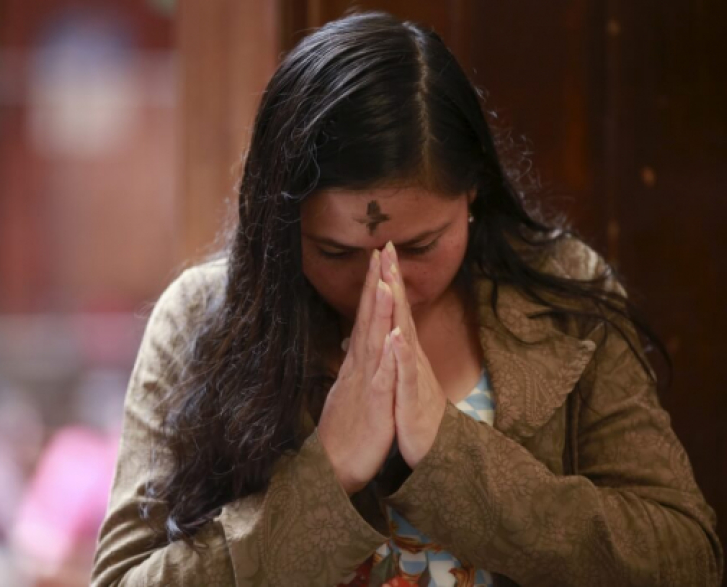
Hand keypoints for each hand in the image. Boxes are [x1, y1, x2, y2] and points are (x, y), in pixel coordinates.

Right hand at [317, 250, 396, 494]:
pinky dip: (387, 360)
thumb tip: (355, 341)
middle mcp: (359, 367)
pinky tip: (393, 340)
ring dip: (379, 313)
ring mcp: (365, 385)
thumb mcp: (353, 389)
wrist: (334, 468)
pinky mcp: (373, 408)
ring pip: (373, 344)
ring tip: (385, 282)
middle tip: (381, 249)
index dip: (373, 285)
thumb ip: (356, 363)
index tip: (379, 256)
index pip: (366, 316)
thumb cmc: (346, 429)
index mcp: (359, 362)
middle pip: (368, 319)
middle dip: (375, 284)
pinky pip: (381, 381)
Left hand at [381, 242, 446, 468]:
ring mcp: (411, 376)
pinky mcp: (411, 399)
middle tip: (388, 248)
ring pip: (403, 338)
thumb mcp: (399, 378)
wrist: (430, 450)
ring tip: (388, 282)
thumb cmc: (410, 414)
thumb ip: (394, 353)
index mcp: (401, 353)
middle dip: (393, 280)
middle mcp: (409, 358)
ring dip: (396, 309)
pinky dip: (401, 356)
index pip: (392, 310)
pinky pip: (406, 375)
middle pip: (399, 313)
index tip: (379, 251)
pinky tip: (397, 337)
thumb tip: (388, 331)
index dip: (385, 281)